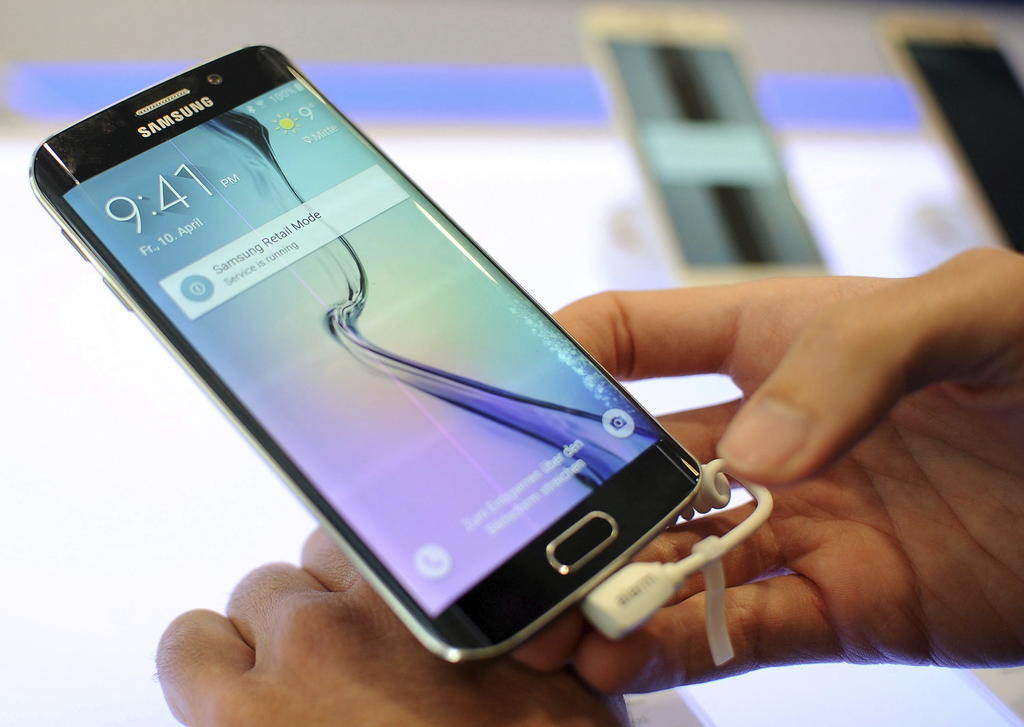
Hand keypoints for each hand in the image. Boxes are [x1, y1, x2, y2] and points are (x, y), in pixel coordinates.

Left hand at [157, 529, 625, 725]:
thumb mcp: (561, 700)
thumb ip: (520, 640)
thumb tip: (516, 628)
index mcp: (455, 594)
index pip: (389, 537)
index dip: (381, 585)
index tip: (381, 614)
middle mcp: (382, 606)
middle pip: (326, 559)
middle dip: (332, 606)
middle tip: (348, 669)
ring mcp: (307, 650)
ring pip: (260, 594)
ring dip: (274, 636)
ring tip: (298, 694)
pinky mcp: (239, 712)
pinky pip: (189, 646)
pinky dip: (205, 664)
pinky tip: (232, 701)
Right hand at [517, 248, 1023, 691]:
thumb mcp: (975, 311)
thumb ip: (853, 360)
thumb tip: (750, 455)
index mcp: (777, 341)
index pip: (635, 336)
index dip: (561, 355)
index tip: (502, 390)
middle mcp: (770, 434)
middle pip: (636, 468)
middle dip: (569, 503)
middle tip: (510, 542)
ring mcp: (801, 524)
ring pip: (675, 560)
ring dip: (610, 590)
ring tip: (551, 623)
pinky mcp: (842, 608)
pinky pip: (740, 631)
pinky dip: (676, 647)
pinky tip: (620, 659)